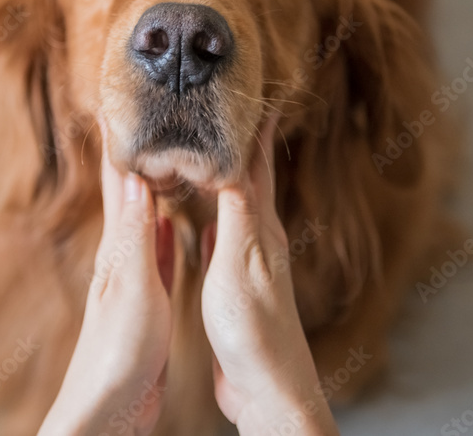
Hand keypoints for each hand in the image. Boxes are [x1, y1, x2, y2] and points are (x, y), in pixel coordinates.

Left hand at [39, 132, 174, 435]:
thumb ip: (135, 231)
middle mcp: (124, 253)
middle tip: (153, 110)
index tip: (125, 94)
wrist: (105, 410)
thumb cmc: (117, 352)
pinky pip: (160, 249)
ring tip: (168, 151)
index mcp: (121, 246)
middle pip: (133, 188)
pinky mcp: (146, 299)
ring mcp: (135, 276)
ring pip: (146, 215)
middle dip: (140, 149)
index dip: (121, 137)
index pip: (120, 178)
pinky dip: (167, 226)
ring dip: (155, 182)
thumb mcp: (132, 286)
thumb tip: (132, 171)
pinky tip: (175, 222)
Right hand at [201, 116, 338, 435]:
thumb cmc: (253, 329)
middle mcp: (258, 236)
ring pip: (236, 201)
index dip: (255, 124)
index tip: (257, 86)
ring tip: (212, 146)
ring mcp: (249, 259)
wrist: (268, 386)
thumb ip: (235, 213)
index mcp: (259, 227)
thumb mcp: (238, 265)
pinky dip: (214, 210)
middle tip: (227, 105)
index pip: (256, 162)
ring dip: (226, 172)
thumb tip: (233, 158)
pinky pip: (224, 231)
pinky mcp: (236, 283)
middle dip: (240, 139)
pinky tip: (205, 212)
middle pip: (248, 175)